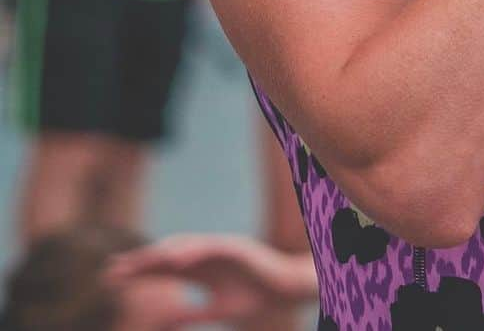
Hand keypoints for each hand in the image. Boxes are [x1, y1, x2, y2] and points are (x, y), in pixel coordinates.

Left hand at [105, 234, 317, 326]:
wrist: (287, 289)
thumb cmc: (257, 298)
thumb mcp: (219, 310)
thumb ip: (192, 314)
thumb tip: (165, 324)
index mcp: (200, 272)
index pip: (163, 270)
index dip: (139, 272)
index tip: (112, 278)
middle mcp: (205, 257)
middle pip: (167, 256)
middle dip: (140, 262)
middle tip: (112, 269)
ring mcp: (219, 249)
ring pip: (185, 247)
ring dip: (161, 254)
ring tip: (138, 261)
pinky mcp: (235, 247)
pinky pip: (210, 246)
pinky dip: (192, 250)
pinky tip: (174, 257)